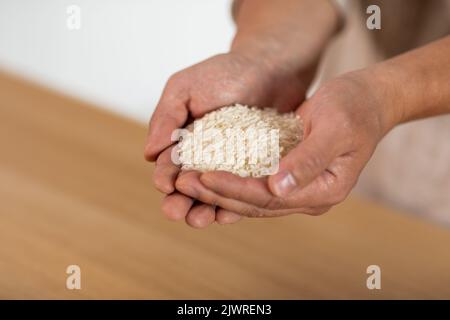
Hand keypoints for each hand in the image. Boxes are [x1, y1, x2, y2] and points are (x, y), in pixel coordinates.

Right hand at [145, 52, 314, 226]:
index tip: (165, 186)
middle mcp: (205, 158)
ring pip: (214, 194)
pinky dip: (236, 203)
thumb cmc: (226, 73)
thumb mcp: (186, 88)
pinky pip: (244, 191)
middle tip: (177, 213)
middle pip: (189, 187)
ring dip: (204, 209)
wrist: (273, 68)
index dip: (164, 177)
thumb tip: (148, 153)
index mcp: (183, 141)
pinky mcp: (256, 171)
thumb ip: (166, 117)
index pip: (169, 165)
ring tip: (201, 219)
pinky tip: (230, 213)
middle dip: (180, 201)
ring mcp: (231, 167)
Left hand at [175, 71, 395, 219]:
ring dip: (218, 190)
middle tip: (182, 182)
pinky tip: (206, 175)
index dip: (234, 188)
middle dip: (217, 194)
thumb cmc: (354, 108)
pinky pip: (254, 185)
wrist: (366, 101)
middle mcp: (308, 197)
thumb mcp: (335, 128)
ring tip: (186, 180)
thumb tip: (277, 186)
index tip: (203, 176)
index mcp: (324, 191)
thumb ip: (308, 160)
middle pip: (255, 203)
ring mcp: (298, 189)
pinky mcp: (287, 176)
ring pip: (251, 198)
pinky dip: (230, 181)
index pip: (270, 197)